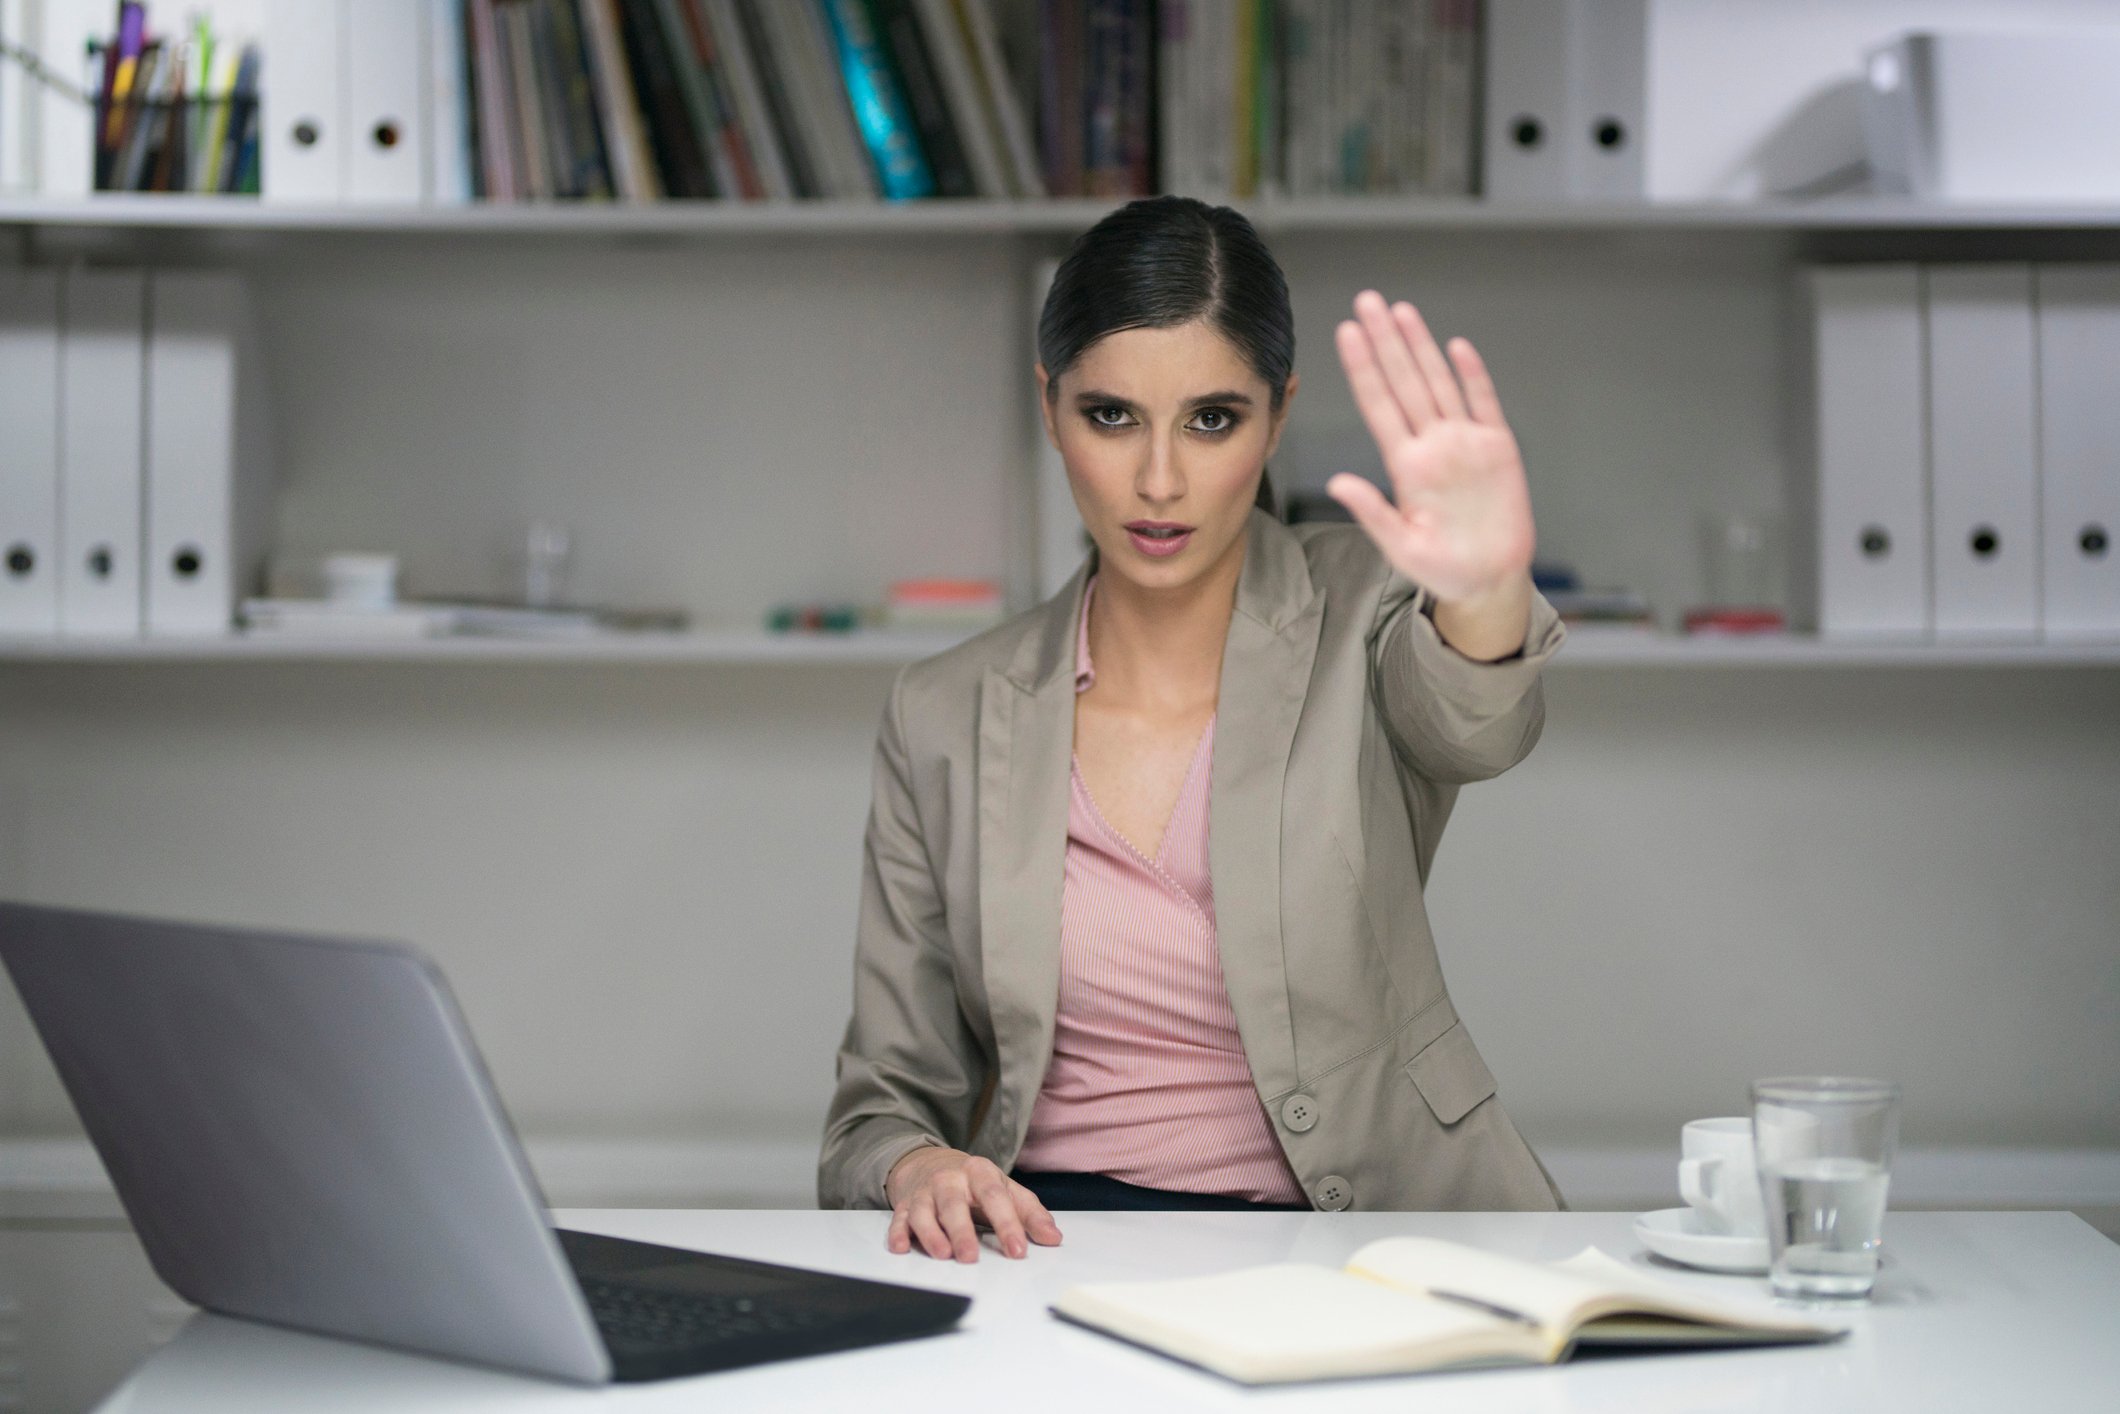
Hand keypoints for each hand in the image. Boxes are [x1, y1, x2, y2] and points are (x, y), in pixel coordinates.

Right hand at [884, 1147, 1061, 1262]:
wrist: (931, 1162)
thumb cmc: (975, 1182)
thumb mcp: (1006, 1189)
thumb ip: (1030, 1213)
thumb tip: (1053, 1239)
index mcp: (980, 1173)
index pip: (995, 1197)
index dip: (1007, 1224)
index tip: (1018, 1251)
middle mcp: (949, 1180)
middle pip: (954, 1204)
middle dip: (962, 1231)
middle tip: (971, 1258)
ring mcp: (925, 1192)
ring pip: (924, 1211)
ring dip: (931, 1234)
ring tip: (943, 1255)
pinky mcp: (905, 1205)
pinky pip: (899, 1219)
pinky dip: (898, 1233)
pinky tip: (902, 1247)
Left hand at [1327, 291, 1536, 653]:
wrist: (1488, 580)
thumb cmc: (1442, 568)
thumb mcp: (1400, 547)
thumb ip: (1371, 512)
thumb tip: (1336, 483)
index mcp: (1405, 465)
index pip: (1378, 405)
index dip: (1363, 368)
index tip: (1345, 333)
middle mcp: (1431, 445)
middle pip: (1404, 381)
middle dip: (1386, 341)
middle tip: (1368, 300)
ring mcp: (1464, 443)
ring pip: (1438, 383)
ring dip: (1420, 346)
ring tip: (1401, 311)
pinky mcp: (1498, 449)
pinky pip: (1484, 404)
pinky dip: (1472, 376)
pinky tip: (1456, 348)